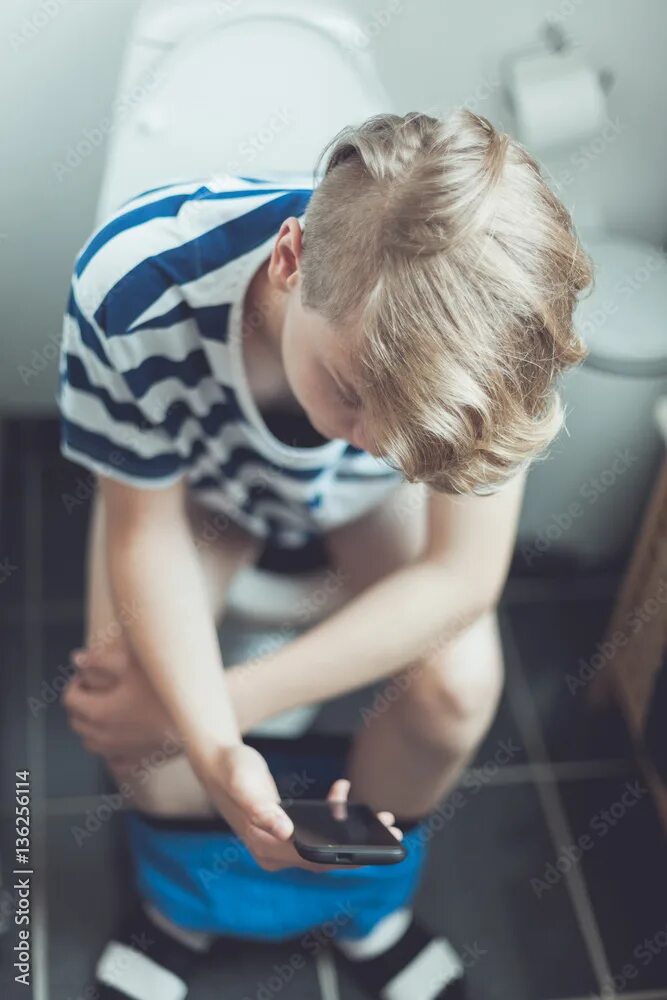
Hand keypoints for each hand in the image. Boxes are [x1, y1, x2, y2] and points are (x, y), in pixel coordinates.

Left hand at [62, 645, 180, 763]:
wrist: (196, 720)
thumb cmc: (163, 689)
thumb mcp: (131, 665)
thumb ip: (100, 660)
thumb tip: (76, 657)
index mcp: (97, 712)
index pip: (70, 699)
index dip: (75, 684)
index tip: (86, 676)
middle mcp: (103, 737)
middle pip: (77, 722)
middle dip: (80, 705)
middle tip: (94, 690)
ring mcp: (120, 752)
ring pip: (91, 743)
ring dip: (91, 728)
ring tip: (105, 712)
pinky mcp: (138, 761)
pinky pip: (114, 762)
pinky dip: (111, 751)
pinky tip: (121, 739)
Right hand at [202, 748, 401, 873]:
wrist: (216, 760)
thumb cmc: (230, 771)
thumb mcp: (244, 785)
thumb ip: (261, 809)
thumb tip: (285, 831)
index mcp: (266, 847)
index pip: (313, 861)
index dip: (346, 858)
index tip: (376, 851)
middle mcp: (273, 852)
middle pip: (323, 859)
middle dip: (359, 848)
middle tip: (392, 832)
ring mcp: (279, 842)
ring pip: (324, 845)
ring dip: (351, 831)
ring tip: (381, 816)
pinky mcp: (285, 829)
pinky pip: (317, 829)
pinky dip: (333, 813)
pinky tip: (340, 791)